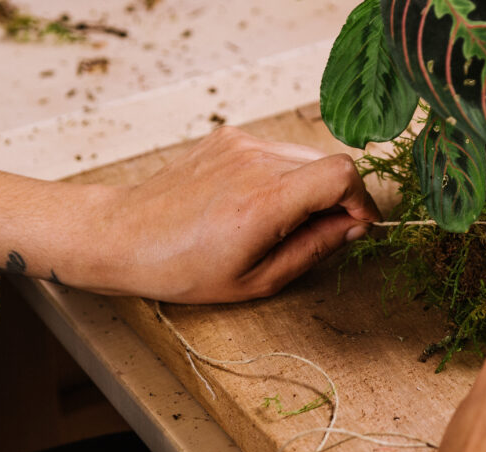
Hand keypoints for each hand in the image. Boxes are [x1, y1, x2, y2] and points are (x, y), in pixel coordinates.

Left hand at [89, 127, 380, 301]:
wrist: (124, 235)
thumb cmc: (183, 267)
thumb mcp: (259, 279)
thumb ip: (316, 249)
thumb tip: (355, 227)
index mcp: (264, 202)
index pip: (342, 175)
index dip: (361, 202)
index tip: (355, 226)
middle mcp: (255, 163)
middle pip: (331, 164)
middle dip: (337, 199)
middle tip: (317, 232)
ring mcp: (241, 144)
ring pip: (307, 156)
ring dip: (310, 187)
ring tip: (281, 221)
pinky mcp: (230, 137)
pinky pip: (278, 151)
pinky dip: (282, 175)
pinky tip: (254, 202)